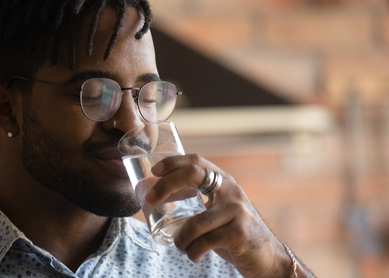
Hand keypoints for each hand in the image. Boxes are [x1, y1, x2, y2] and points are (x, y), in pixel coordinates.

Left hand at [145, 154, 305, 277]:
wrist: (269, 258)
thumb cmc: (235, 234)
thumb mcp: (220, 210)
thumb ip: (201, 201)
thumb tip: (160, 199)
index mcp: (224, 183)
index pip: (196, 161)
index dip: (173, 162)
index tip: (154, 172)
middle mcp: (232, 191)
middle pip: (193, 175)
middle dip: (165, 186)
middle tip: (149, 201)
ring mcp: (237, 211)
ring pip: (194, 223)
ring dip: (180, 239)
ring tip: (180, 246)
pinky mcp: (239, 233)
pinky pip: (204, 242)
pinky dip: (192, 252)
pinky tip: (194, 255)